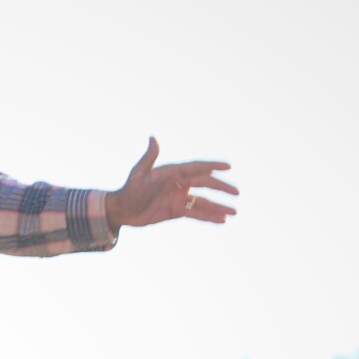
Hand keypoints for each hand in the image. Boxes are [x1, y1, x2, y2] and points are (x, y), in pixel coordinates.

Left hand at [105, 137, 237, 229]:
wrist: (121, 210)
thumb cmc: (129, 189)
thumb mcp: (139, 174)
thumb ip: (149, 158)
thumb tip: (153, 138)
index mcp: (173, 172)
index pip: (196, 167)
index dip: (212, 166)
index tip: (228, 166)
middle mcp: (179, 183)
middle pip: (205, 184)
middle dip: (221, 188)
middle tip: (236, 192)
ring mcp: (179, 197)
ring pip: (203, 201)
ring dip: (218, 206)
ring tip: (234, 212)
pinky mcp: (177, 211)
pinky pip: (196, 213)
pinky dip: (209, 216)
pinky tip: (222, 220)